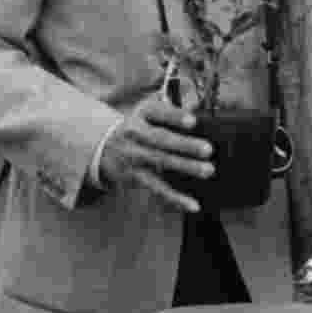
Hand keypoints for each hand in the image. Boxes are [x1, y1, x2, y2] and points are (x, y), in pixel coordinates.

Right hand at [98, 94, 212, 211]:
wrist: (103, 146)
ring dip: (186, 167)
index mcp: (142, 114)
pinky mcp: (136, 177)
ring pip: (162, 162)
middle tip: (208, 149)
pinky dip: (176, 198)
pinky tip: (193, 205)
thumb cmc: (137, 126)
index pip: (158, 112)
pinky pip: (158, 189)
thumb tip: (198, 108)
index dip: (175, 116)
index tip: (192, 121)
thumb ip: (171, 108)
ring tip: (208, 170)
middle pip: (162, 139)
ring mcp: (135, 156)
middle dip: (185, 145)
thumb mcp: (147, 110)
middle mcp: (136, 134)